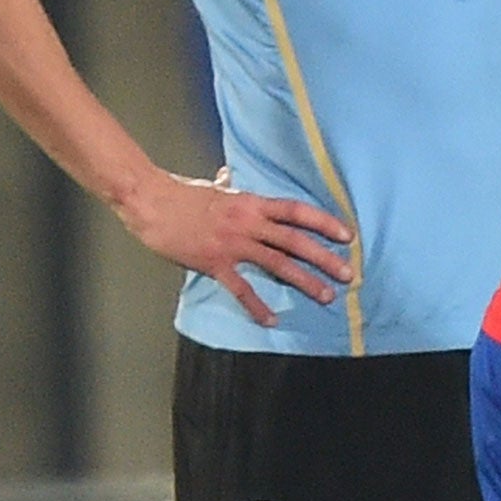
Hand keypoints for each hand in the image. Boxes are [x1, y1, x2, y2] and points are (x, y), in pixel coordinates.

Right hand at [117, 168, 353, 327]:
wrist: (152, 203)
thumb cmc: (183, 195)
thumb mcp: (216, 189)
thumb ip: (232, 190)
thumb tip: (235, 180)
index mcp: (253, 202)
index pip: (297, 211)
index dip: (325, 222)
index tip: (347, 235)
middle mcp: (249, 222)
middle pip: (296, 240)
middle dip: (325, 258)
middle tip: (348, 273)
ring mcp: (233, 244)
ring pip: (278, 264)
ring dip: (305, 281)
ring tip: (326, 295)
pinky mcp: (214, 263)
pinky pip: (241, 288)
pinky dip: (257, 305)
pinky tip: (272, 320)